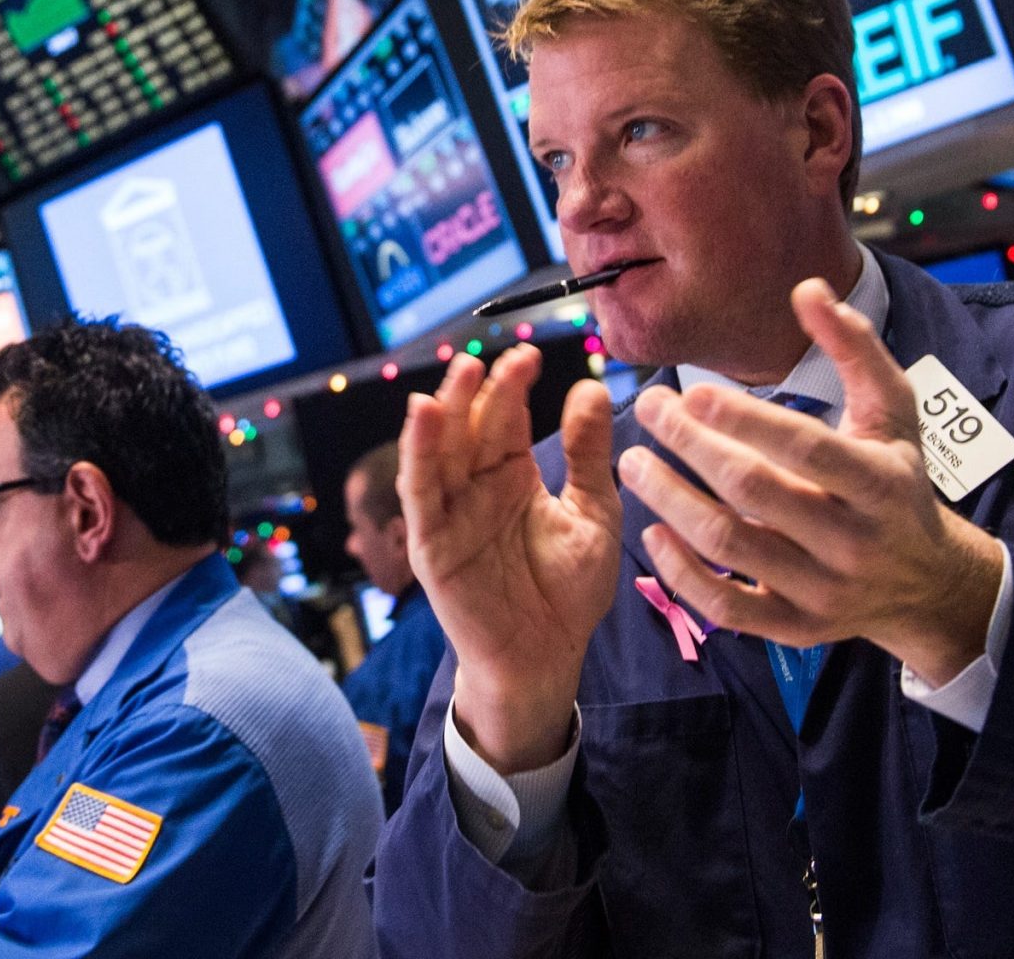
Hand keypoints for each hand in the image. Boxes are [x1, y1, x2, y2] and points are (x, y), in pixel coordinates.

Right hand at [402, 347, 623, 772]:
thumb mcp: (593, 513)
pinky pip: (421, 496)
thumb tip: (590, 387)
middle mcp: (476, 488)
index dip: (513, 386)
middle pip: (470, 427)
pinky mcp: (432, 546)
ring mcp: (450, 515)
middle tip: (498, 358)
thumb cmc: (569, 590)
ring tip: (460, 375)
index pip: (506, 419)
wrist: (547, 658)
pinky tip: (426, 420)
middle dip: (481, 391)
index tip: (530, 356)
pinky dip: (419, 456)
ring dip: (445, 412)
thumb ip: (588, 454)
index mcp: (512, 476)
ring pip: (439, 452)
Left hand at [628, 278, 1004, 683]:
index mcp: (879, 483)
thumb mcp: (893, 409)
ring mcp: (822, 590)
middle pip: (756, 493)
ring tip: (632, 463)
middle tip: (649, 410)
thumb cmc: (898, 479)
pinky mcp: (796, 627)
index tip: (692, 390)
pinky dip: (682, 574)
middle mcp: (852, 541)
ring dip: (671, 503)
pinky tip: (653, 533)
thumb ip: (854, 346)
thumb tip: (808, 289)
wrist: (926, 580)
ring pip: (732, 548)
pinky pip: (727, 607)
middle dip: (692, 448)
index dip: (745, 419)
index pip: (804, 449)